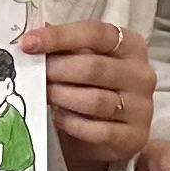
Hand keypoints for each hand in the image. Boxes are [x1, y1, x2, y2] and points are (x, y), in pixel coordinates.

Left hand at [20, 18, 154, 169]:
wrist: (109, 134)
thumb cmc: (92, 88)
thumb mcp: (82, 60)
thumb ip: (63, 47)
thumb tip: (30, 36)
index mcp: (130, 45)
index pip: (96, 33)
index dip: (59, 36)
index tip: (28, 43)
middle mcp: (141, 74)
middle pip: (93, 67)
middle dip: (56, 70)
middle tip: (33, 74)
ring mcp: (141, 107)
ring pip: (95, 100)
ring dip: (62, 97)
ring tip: (44, 95)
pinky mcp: (133, 137)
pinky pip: (98, 130)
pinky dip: (72, 123)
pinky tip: (58, 117)